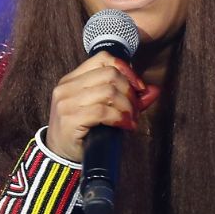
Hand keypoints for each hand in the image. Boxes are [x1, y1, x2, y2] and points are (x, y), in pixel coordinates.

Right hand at [45, 52, 159, 160]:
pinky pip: (103, 112)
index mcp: (72, 79)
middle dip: (130, 92)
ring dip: (127, 107)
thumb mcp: (103, 109)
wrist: (61, 154)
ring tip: (130, 119)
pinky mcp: (70, 119)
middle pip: (110, 75)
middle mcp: (67, 87)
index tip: (138, 87)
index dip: (126, 70)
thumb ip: (127, 97)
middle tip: (135, 109)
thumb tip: (154, 90)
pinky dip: (120, 118)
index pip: (103, 59)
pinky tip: (125, 126)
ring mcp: (66, 103)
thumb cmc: (83, 130)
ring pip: (109, 92)